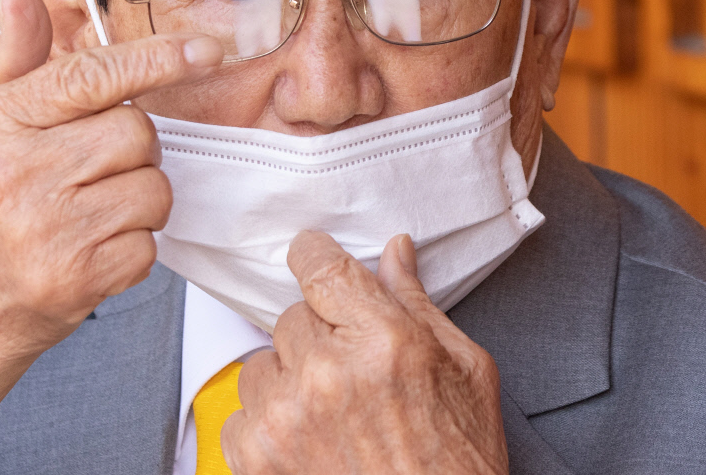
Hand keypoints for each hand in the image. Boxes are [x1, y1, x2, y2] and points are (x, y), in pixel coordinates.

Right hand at [0, 0, 222, 360]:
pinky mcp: (78, 278)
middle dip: (133, 146)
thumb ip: (14, 58)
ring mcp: (49, 231)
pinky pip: (150, 242)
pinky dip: (134, 244)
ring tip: (92, 209)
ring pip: (154, 186)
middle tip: (94, 166)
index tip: (205, 50)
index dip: (156, 58)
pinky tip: (93, 248)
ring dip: (139, 196)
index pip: (92, 76)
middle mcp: (17, 174)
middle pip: (138, 131)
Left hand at [222, 232, 508, 474]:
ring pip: (263, 362)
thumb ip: (418, 303)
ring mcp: (286, 418)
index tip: (313, 255)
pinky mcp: (258, 459)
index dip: (313, 253)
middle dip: (320, 334)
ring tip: (334, 413)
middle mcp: (328, 374)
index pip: (321, 266)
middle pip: (292, 315)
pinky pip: (241, 412)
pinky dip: (269, 423)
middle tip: (353, 371)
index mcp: (384, 341)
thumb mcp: (464, 371)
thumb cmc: (457, 464)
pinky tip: (311, 441)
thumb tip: (394, 253)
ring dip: (291, 379)